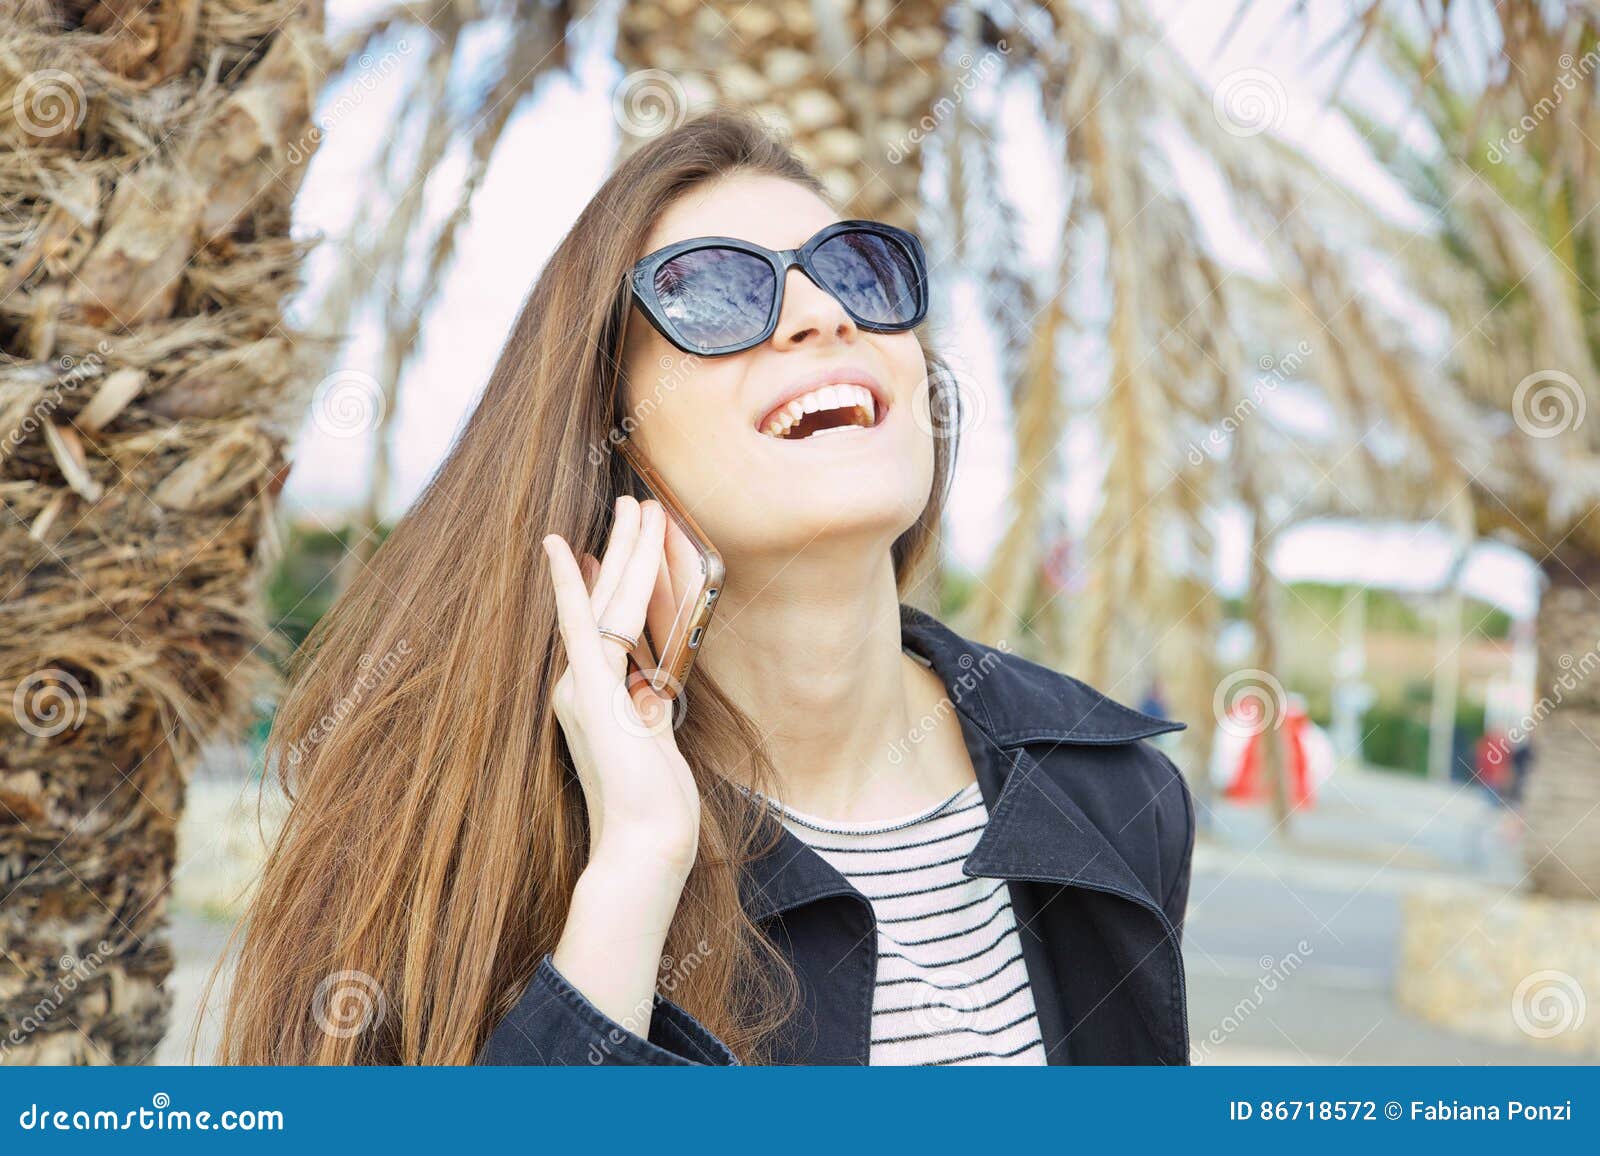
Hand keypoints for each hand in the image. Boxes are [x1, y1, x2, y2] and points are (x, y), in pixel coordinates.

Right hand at [542, 496, 699, 876]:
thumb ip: (647, 709)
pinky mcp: (589, 694)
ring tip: (637, 504)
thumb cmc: (653, 808)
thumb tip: (649, 683)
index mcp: (594, 699)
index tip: (602, 549)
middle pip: (605, 602)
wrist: (642, 847)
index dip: (603, 582)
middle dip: (623, 549)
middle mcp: (578, 688)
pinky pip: (580, 627)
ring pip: (606, 603)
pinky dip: (571, 586)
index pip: (601, 626)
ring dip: (626, 550)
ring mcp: (580, 688)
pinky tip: (567, 549)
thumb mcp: (655, 746)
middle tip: (632, 502)